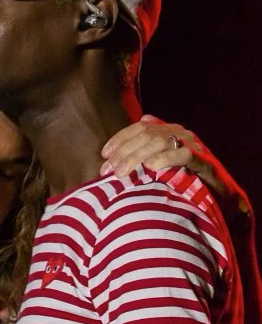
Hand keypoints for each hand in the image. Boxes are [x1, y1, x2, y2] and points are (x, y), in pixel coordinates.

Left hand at [101, 115, 253, 233]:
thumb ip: (139, 159)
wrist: (219, 196)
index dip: (120, 139)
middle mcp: (180, 134)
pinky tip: (150, 167)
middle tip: (108, 170)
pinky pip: (182, 154)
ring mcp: (192, 144)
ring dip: (136, 156)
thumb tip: (113, 156)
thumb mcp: (158, 169)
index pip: (140, 127)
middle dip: (124, 152)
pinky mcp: (203, 159)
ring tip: (121, 172)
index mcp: (168, 132)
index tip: (104, 155)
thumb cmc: (182, 182)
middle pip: (147, 135)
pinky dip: (165, 158)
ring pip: (160, 142)